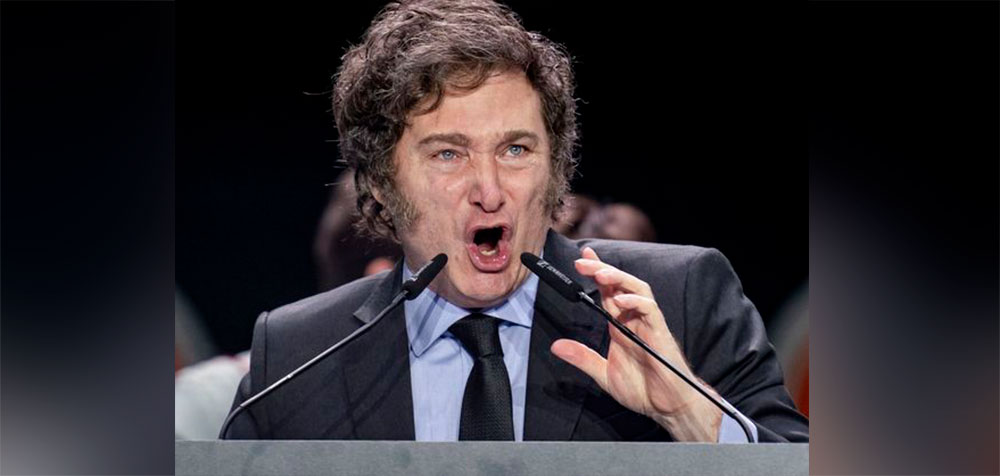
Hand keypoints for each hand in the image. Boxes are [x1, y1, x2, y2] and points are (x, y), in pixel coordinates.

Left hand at [550, 247, 722, 440]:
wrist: (667, 406)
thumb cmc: (642, 389)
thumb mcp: (604, 374)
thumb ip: (583, 358)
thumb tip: (556, 346)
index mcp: (619, 325)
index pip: (607, 292)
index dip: (596, 272)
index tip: (581, 258)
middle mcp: (633, 319)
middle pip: (620, 285)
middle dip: (601, 269)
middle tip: (581, 262)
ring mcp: (648, 324)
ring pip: (637, 289)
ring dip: (619, 278)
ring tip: (599, 273)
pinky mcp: (660, 333)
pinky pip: (650, 310)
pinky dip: (636, 302)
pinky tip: (621, 301)